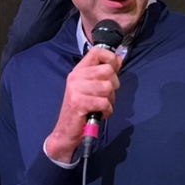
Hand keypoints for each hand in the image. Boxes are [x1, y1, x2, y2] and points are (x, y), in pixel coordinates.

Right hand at [45, 48, 121, 162]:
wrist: (65, 132)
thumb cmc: (82, 109)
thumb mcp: (92, 87)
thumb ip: (104, 73)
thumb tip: (119, 58)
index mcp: (79, 70)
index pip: (97, 52)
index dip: (110, 58)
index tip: (113, 70)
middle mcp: (75, 77)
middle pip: (108, 70)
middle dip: (113, 85)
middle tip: (105, 96)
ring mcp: (75, 89)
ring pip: (108, 87)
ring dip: (109, 100)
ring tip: (100, 105)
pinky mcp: (78, 103)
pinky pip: (104, 102)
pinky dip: (106, 111)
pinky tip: (99, 113)